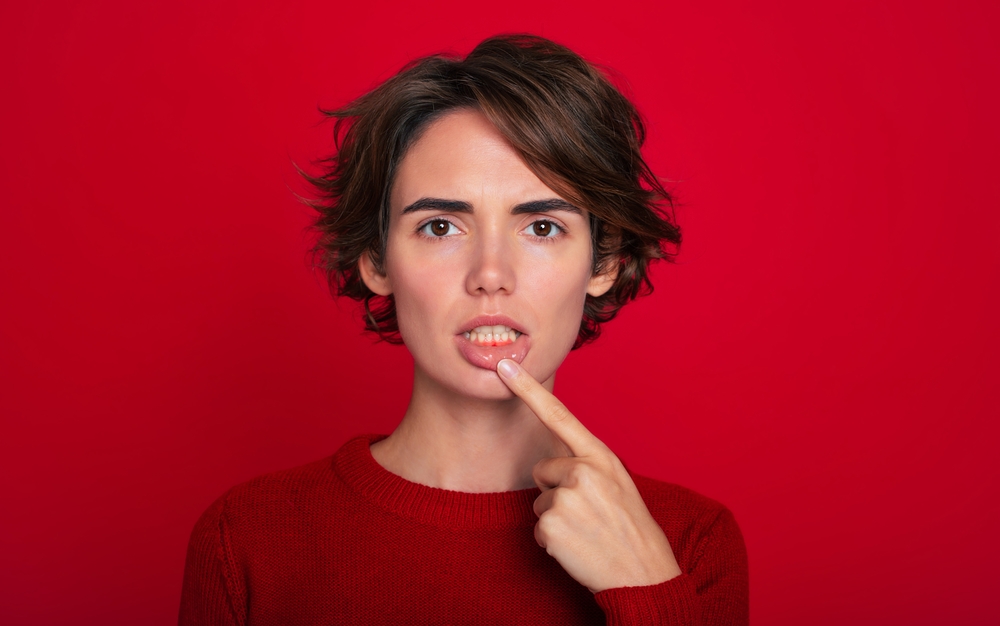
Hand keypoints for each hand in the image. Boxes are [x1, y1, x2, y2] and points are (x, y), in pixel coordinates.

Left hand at [496, 359, 682, 592]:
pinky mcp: (553, 526)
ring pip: (539, 501)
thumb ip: (587, 463)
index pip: (559, 415)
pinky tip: (578, 547)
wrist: (644, 574)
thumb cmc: (630, 528)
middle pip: (542, 469)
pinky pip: (538, 529)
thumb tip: (555, 455)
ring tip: (587, 531)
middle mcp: (583, 471)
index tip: (505, 366)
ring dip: (556, 518)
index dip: (528, 389)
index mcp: (600, 456)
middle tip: (587, 513)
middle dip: (556, 490)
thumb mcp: (616, 482)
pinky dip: (553, 541)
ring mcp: (567, 498)